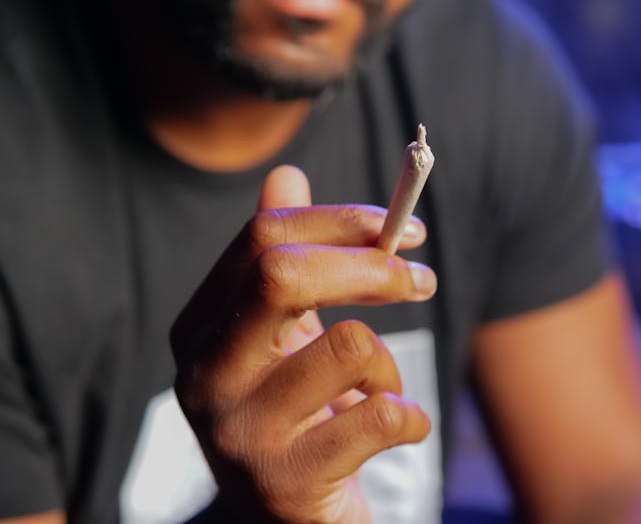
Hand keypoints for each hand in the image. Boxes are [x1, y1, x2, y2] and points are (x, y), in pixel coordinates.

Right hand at [171, 166, 434, 522]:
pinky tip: (399, 427)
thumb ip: (283, 256)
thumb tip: (285, 171)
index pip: (265, 238)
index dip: (341, 220)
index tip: (403, 229)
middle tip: (421, 279)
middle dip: (371, 267)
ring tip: (383, 388)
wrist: (286, 517)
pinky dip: (411, 415)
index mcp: (200, 324)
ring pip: (348, 346)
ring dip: (390, 364)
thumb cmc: (294, 411)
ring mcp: (234, 431)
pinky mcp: (281, 482)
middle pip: (282, 274)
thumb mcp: (285, 331)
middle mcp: (202, 372)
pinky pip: (379, 417)